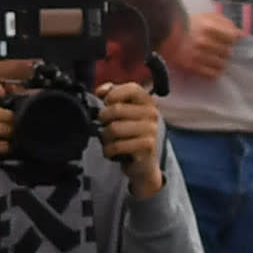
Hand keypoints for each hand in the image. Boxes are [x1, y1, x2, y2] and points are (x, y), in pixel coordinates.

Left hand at [99, 79, 165, 196]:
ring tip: (109, 139)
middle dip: (103, 119)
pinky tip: (112, 151)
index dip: (114, 94)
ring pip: (114, 128)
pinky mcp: (147, 146)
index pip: (132, 89)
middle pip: (116, 109)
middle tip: (104, 125)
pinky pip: (118, 145)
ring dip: (105, 136)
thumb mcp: (124, 112)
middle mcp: (152, 114)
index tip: (106, 102)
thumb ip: (113, 96)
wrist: (143, 163)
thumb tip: (101, 91)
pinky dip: (109, 150)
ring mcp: (151, 130)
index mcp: (147, 101)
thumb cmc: (130, 134)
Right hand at [168, 11, 241, 78]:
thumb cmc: (189, 25)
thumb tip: (241, 35)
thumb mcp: (207, 17)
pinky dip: (213, 71)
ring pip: (222, 65)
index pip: (232, 38)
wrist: (164, 35)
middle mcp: (204, 41)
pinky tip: (209, 66)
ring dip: (220, 62)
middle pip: (228, 52)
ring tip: (212, 58)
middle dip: (225, 51)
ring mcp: (197, 55)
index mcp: (208, 27)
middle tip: (218, 49)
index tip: (227, 40)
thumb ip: (226, 23)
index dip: (231, 40)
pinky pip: (212, 74)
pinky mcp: (191, 67)